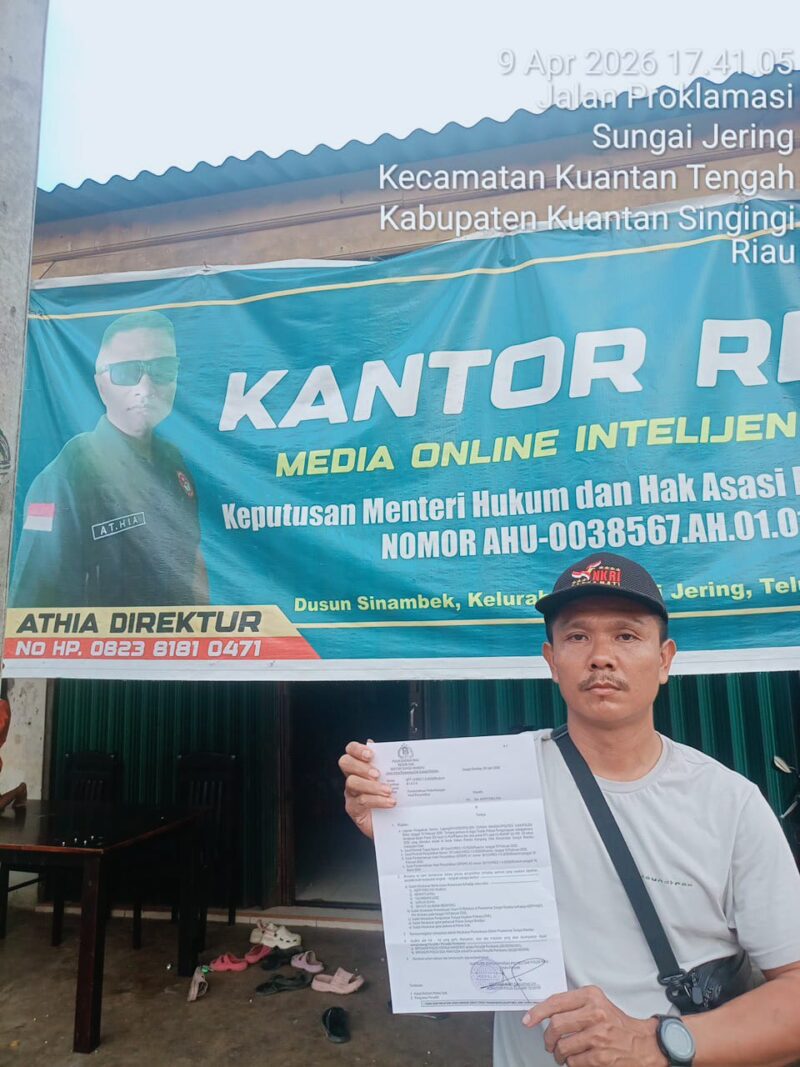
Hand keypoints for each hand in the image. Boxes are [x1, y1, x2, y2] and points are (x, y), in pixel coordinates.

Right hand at [337, 739, 394, 839]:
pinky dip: (377, 800)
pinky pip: (361, 801)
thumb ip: (388, 763)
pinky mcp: (354, 809)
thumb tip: (387, 748)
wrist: (395, 822)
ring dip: (371, 785)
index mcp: (361, 765)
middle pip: (345, 762)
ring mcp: (351, 793)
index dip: (357, 749)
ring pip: (352, 782)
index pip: (351, 750)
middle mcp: (353, 776)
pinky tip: (389, 802)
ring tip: (388, 791)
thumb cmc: (392, 796)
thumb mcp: (393, 778)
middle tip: (377, 774)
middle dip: (361, 766)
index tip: (371, 754)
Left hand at [523, 986, 666, 1066]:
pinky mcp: (600, 1057)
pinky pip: (573, 1062)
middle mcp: (595, 1013)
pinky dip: (571, 1063)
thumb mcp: (597, 1004)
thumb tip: (545, 1013)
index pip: (556, 1002)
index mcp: (592, 997)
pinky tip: (576, 1059)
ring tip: (562, 1054)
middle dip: (547, 1038)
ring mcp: (598, 1036)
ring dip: (558, 1054)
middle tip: (549, 1043)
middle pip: (556, 1026)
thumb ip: (574, 1005)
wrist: (644, 1044)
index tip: (528, 1020)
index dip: (538, 1012)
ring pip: (562, 1046)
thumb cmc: (617, 1024)